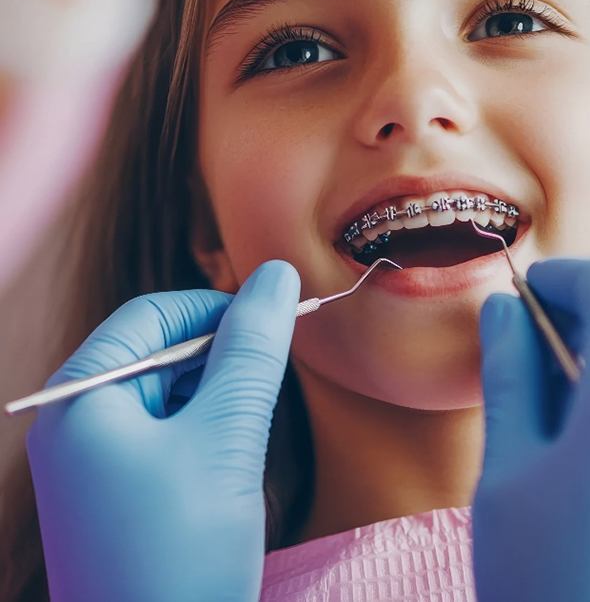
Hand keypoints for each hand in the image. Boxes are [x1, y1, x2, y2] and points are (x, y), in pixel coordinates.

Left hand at [26, 260, 299, 601]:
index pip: (152, 315)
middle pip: (158, 352)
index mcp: (80, 399)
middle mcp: (76, 423)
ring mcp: (94, 462)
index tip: (276, 319)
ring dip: (218, 395)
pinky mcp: (119, 492)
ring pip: (168, 393)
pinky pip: (167, 433)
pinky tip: (230, 461)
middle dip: (220, 355)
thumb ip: (252, 349)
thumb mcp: (225, 438)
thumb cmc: (182, 551)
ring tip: (251, 430)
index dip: (218, 307)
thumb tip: (276, 273)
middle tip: (273, 374)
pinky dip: (207, 431)